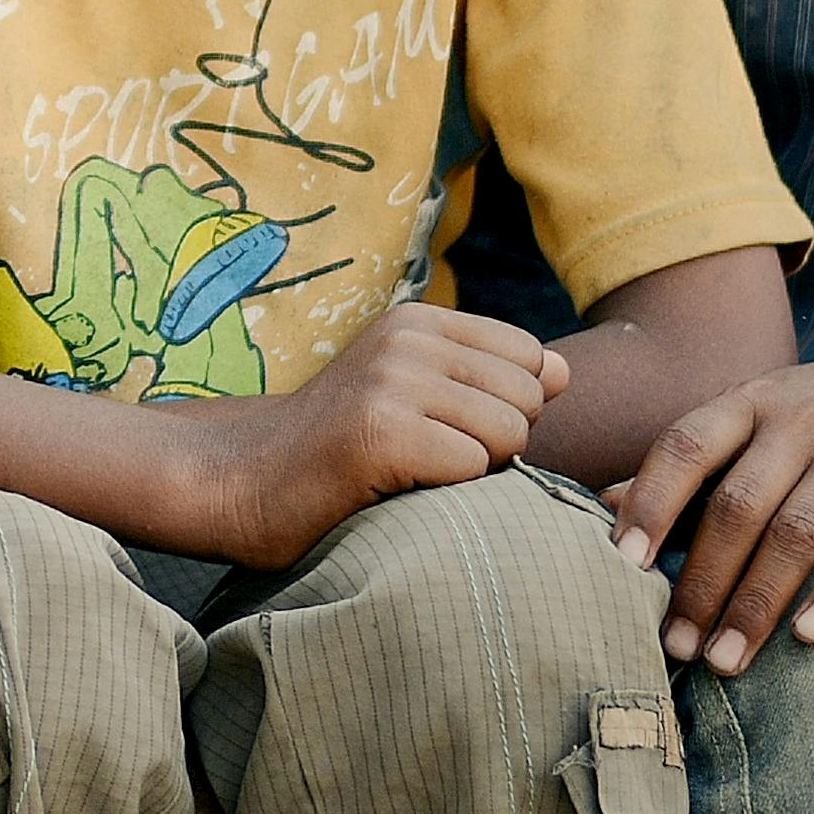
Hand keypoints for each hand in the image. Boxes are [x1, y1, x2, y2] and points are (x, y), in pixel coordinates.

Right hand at [182, 304, 569, 569]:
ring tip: (415, 470)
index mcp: (419, 320)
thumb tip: (565, 372)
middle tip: (430, 456)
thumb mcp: (416, 390)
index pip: (531, 357)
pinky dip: (447, 492)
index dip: (509, 406)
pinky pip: (472, 470)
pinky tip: (397, 486)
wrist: (248, 479)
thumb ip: (490, 377)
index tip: (449, 428)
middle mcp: (407, 339)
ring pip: (509, 435)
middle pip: (528, 399)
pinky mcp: (381, 432)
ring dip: (475, 471)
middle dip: (498, 442)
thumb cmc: (341, 446)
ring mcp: (392, 382)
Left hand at [607, 332, 813, 675]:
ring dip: (756, 604)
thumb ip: (694, 458)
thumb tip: (606, 505)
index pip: (685, 446)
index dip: (651, 504)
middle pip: (736, 506)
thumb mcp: (763, 413)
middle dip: (700, 583)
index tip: (620, 567)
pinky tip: (808, 638)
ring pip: (795, 532)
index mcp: (750, 401)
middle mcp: (799, 418)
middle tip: (673, 647)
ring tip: (726, 662)